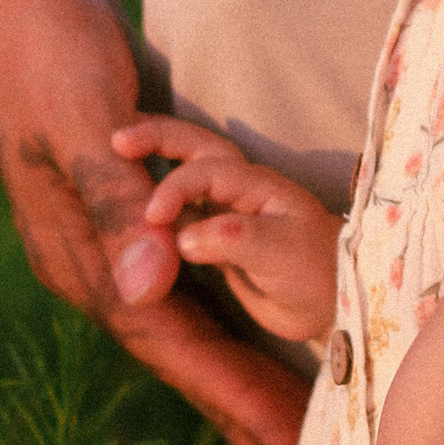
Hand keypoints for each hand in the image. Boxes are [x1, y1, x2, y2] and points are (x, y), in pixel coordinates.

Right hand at [0, 0, 307, 444]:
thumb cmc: (51, 48)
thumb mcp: (84, 123)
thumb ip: (116, 207)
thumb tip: (148, 293)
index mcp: (79, 252)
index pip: (168, 343)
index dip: (228, 395)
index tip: (283, 444)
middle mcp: (88, 257)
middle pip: (175, 346)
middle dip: (234, 401)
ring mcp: (100, 230)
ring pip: (176, 316)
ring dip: (225, 366)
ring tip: (275, 414)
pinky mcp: (118, 200)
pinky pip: (174, 275)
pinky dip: (210, 309)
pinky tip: (234, 325)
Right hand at [109, 116, 341, 341]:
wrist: (330, 305)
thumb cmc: (315, 272)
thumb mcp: (279, 252)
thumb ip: (233, 240)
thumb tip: (183, 239)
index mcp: (254, 184)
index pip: (206, 170)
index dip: (176, 188)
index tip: (154, 218)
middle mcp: (237, 191)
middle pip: (193, 150)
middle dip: (156, 139)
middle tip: (116, 140)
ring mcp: (224, 213)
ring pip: (182, 181)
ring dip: (151, 169)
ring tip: (114, 164)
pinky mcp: (214, 241)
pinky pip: (178, 219)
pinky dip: (155, 213)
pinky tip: (129, 218)